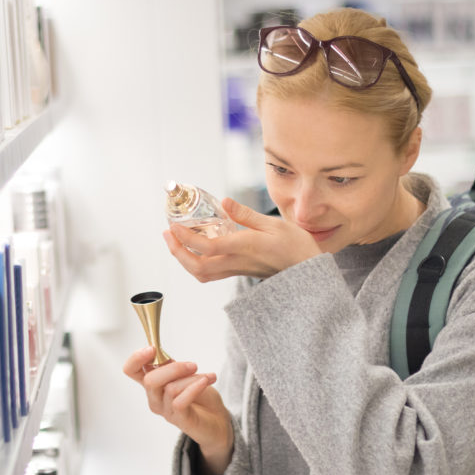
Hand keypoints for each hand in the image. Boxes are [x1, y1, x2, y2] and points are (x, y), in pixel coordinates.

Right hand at [123, 346, 233, 474]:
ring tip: (208, 376)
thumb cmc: (200, 396)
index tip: (152, 348)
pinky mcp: (180, 420)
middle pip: (149, 380)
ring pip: (170, 389)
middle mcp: (155, 398)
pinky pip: (180, 402)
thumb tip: (159, 352)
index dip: (136, 358)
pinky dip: (195, 388)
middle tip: (192, 366)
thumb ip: (172, 366)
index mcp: (153, 383)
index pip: (131, 370)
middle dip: (173, 368)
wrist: (218, 419)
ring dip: (191, 379)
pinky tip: (206, 381)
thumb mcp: (186, 375)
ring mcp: (166, 410)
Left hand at [164, 197, 320, 281]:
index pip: (206, 247)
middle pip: (197, 266)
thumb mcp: (273, 223)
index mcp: (244, 247)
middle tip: (168, 234)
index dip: (185, 238)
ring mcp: (237, 270)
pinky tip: (196, 249)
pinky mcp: (239, 272)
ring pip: (202, 273)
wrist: (307, 271)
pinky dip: (196, 263)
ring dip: (184, 260)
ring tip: (176, 242)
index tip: (174, 226)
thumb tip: (225, 201)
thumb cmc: (295, 246)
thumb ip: (246, 214)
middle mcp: (236, 262)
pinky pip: (211, 274)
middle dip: (177, 252)